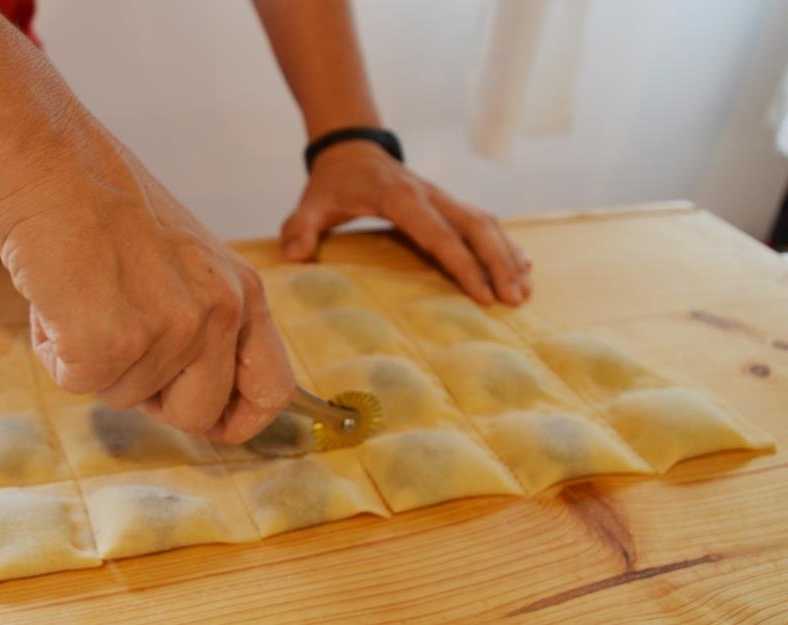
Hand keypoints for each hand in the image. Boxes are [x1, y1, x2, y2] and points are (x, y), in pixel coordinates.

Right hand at [0, 115, 293, 443]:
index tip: (212, 423)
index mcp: (244, 292)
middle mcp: (220, 314)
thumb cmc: (105, 201)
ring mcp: (171, 332)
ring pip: (124, 396)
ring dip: (94, 359)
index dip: (239, 420)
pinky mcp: (114, 344)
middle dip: (151, 398)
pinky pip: (79, 382)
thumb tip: (192, 385)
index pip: (271, 389)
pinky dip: (56, 351)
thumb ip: (203, 318)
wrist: (50, 160)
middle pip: (195, 414)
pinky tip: (57, 297)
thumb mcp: (187, 260)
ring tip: (82, 293)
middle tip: (117, 342)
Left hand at [282, 141, 531, 305]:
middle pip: (474, 227)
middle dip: (498, 263)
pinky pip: (484, 222)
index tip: (481, 294)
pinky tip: (523, 267)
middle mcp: (430, 194)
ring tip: (524, 291)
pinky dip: (506, 244)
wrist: (351, 149)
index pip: (437, 233)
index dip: (461, 264)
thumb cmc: (332, 183)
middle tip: (514, 299)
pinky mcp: (449, 203)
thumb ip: (300, 227)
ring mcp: (444, 197)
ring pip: (486, 223)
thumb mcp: (311, 202)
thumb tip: (294, 254)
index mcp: (399, 197)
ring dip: (508, 255)